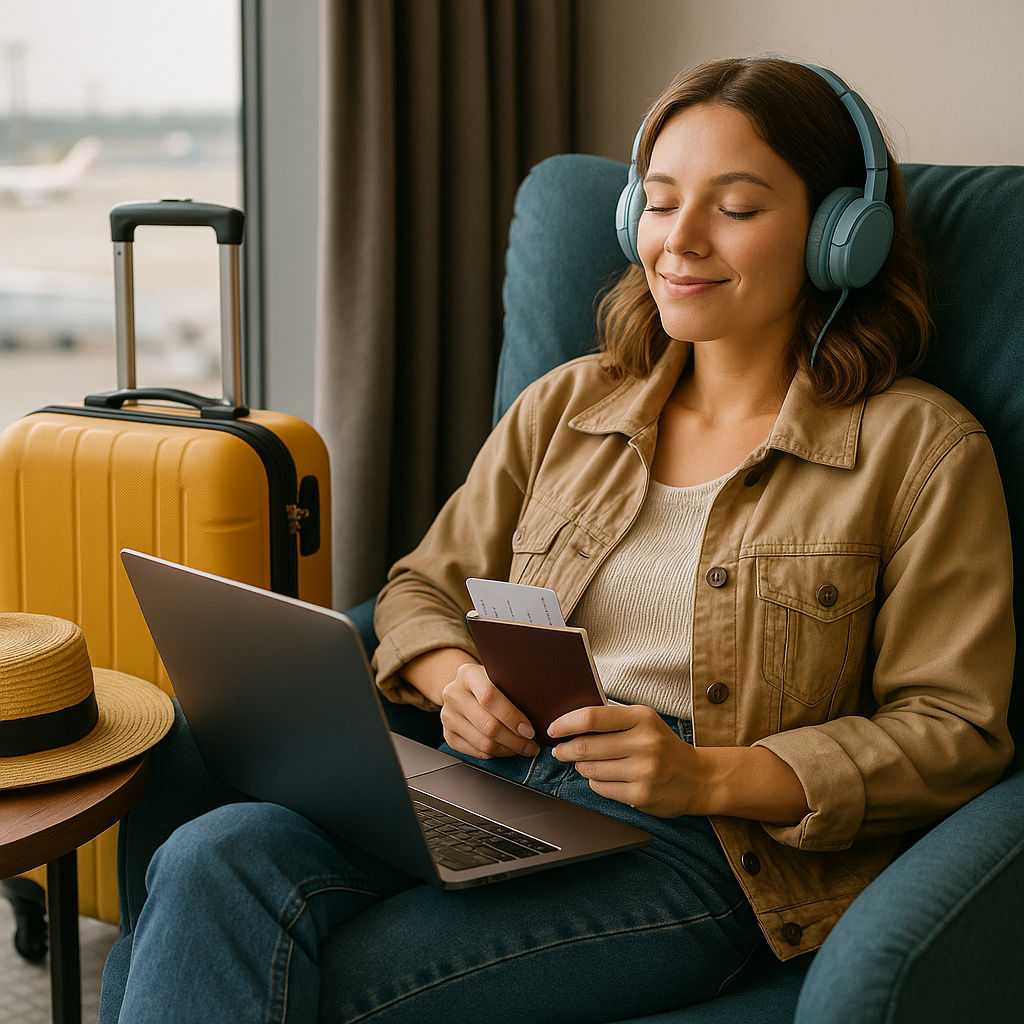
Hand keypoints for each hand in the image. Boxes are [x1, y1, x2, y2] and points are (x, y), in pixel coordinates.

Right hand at [439, 662, 540, 759]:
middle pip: (488, 725)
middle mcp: (453, 694)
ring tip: (524, 748)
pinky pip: (476, 752)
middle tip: (532, 745)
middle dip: (516, 740)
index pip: (490, 697)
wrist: (461, 688)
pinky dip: (496, 754)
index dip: (512, 717)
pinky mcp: (448, 734)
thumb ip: (513, 686)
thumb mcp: (498, 675)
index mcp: (467, 674)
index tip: (530, 729)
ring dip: (508, 750)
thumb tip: (544, 706)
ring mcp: (448, 716)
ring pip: (483, 743)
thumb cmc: (489, 682)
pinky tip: (507, 749)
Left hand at [549, 704, 704, 816]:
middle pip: (586, 746)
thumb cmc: (663, 746)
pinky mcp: (640, 795)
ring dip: (581, 766)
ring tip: (587, 762)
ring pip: (590, 769)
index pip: (592, 717)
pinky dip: (596, 782)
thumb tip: (570, 723)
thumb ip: (612, 720)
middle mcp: (644, 743)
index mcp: (642, 718)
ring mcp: (643, 771)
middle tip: (560, 750)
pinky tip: (606, 777)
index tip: (553, 729)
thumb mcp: (644, 722)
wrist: (699, 778)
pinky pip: (601, 788)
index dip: (566, 723)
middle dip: (565, 749)